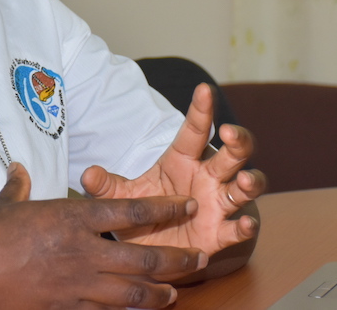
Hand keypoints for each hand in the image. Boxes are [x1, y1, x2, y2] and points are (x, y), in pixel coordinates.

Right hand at [0, 162, 206, 308]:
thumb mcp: (3, 204)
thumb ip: (18, 188)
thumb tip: (19, 170)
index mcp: (72, 217)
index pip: (132, 210)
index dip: (165, 210)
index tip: (187, 206)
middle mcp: (83, 251)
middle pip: (145, 257)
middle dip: (178, 260)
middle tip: (201, 259)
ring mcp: (75, 285)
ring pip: (132, 293)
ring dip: (158, 294)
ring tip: (174, 294)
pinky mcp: (62, 309)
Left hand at [81, 83, 264, 256]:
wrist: (155, 247)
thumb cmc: (145, 209)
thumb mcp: (123, 197)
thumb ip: (107, 186)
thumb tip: (88, 174)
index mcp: (183, 159)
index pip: (194, 130)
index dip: (201, 110)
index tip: (204, 89)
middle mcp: (208, 176)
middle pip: (232, 153)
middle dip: (238, 141)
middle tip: (230, 134)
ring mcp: (219, 203)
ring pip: (244, 186)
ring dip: (249, 181)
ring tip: (243, 180)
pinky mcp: (222, 232)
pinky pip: (239, 227)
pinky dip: (245, 226)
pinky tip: (245, 224)